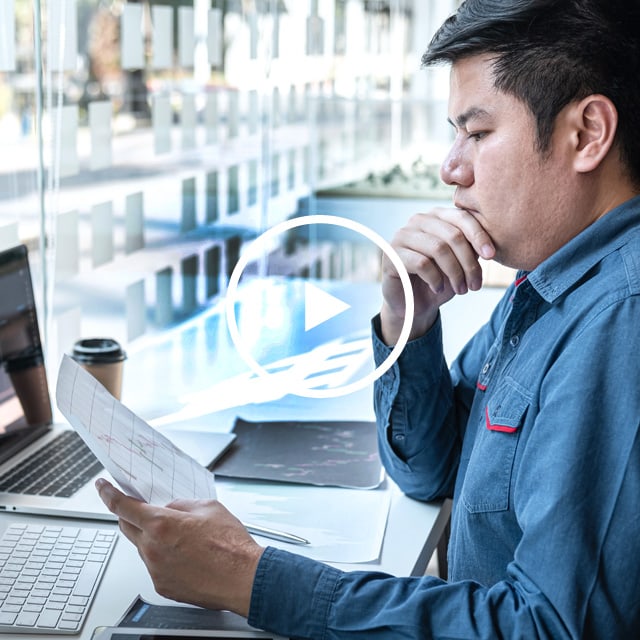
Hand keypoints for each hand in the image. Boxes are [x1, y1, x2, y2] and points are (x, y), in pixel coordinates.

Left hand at [96, 478, 263, 616]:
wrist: (242, 577)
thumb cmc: (230, 544)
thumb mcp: (208, 507)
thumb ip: (181, 505)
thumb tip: (171, 508)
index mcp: (161, 524)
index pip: (122, 506)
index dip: (108, 494)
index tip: (102, 487)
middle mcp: (152, 549)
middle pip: (126, 527)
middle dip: (129, 515)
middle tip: (141, 509)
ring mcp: (155, 570)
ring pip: (143, 548)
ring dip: (153, 538)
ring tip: (183, 537)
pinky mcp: (163, 586)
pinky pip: (154, 566)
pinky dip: (163, 557)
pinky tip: (186, 555)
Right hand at [380, 207, 494, 343]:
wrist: (414, 303)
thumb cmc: (440, 279)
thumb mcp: (461, 263)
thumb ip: (472, 248)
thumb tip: (489, 244)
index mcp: (437, 216)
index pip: (462, 217)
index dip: (479, 236)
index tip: (491, 256)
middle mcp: (417, 221)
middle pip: (452, 235)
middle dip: (468, 263)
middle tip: (475, 285)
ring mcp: (402, 236)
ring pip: (438, 249)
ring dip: (455, 273)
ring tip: (461, 290)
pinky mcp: (391, 255)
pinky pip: (422, 264)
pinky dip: (435, 279)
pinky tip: (437, 288)